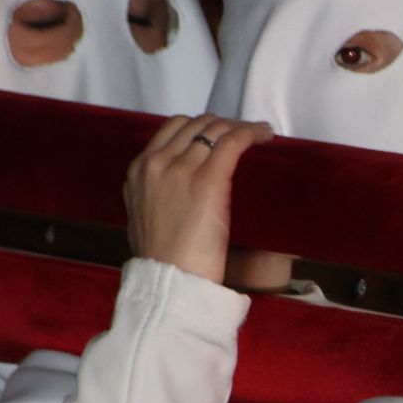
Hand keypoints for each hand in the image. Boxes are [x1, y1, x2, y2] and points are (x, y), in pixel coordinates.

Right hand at [125, 115, 272, 283]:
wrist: (170, 279)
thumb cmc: (162, 259)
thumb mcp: (143, 215)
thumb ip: (154, 193)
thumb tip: (172, 187)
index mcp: (138, 170)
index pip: (173, 128)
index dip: (201, 126)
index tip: (220, 134)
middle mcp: (156, 163)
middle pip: (196, 124)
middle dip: (222, 124)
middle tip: (244, 133)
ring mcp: (180, 169)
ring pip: (215, 129)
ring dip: (240, 126)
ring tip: (258, 133)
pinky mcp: (207, 180)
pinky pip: (232, 141)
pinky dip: (251, 133)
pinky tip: (265, 135)